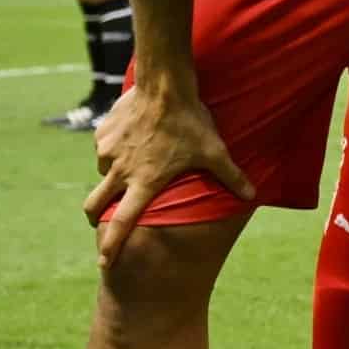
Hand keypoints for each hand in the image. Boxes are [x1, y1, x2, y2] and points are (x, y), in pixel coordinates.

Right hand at [87, 84, 247, 256]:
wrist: (164, 85)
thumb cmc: (191, 121)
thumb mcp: (214, 151)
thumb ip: (231, 176)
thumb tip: (253, 196)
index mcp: (144, 182)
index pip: (122, 222)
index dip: (111, 245)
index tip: (103, 263)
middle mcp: (120, 171)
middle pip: (94, 205)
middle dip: (94, 217)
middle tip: (98, 222)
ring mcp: (107, 152)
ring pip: (102, 172)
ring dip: (114, 173)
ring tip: (136, 160)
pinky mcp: (102, 134)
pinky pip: (104, 147)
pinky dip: (115, 148)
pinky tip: (133, 136)